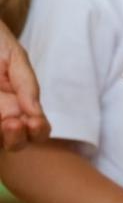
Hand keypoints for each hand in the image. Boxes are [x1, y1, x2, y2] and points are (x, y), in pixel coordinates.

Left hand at [0, 21, 47, 150]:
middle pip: (15, 142)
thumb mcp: (15, 59)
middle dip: (17, 139)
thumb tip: (36, 112)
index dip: (38, 131)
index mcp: (19, 104)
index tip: (34, 121)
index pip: (36, 129)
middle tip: (14, 123)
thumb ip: (27, 85)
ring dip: (4, 137)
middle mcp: (3, 114)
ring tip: (6, 121)